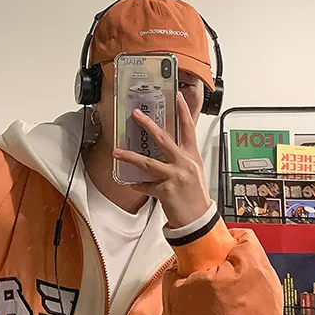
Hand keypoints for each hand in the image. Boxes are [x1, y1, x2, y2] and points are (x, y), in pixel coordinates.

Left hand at [112, 92, 211, 228]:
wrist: (198, 218)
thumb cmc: (195, 196)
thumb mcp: (193, 172)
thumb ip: (181, 159)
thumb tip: (167, 149)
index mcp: (192, 156)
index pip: (188, 129)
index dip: (183, 111)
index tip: (176, 96)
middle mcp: (184, 163)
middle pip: (163, 139)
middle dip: (148, 125)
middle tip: (135, 114)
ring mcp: (174, 177)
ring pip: (148, 163)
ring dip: (130, 156)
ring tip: (116, 152)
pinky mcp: (165, 191)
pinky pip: (146, 186)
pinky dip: (138, 185)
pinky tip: (131, 183)